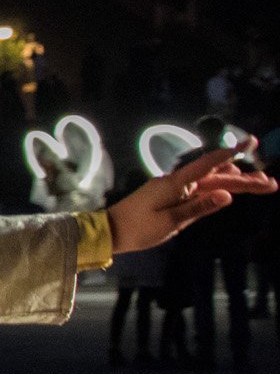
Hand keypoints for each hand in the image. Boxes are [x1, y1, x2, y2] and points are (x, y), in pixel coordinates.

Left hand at [107, 140, 273, 253]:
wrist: (110, 231)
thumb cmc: (138, 228)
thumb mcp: (171, 221)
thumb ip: (200, 207)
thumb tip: (228, 195)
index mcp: (176, 184)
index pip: (208, 164)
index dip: (231, 153)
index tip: (250, 142)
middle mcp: (177, 182)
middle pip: (216, 176)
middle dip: (245, 179)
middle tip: (272, 183)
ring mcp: (174, 188)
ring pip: (210, 182)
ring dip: (235, 182)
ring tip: (259, 185)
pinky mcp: (172, 196)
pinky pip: (200, 189)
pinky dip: (218, 188)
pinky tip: (231, 190)